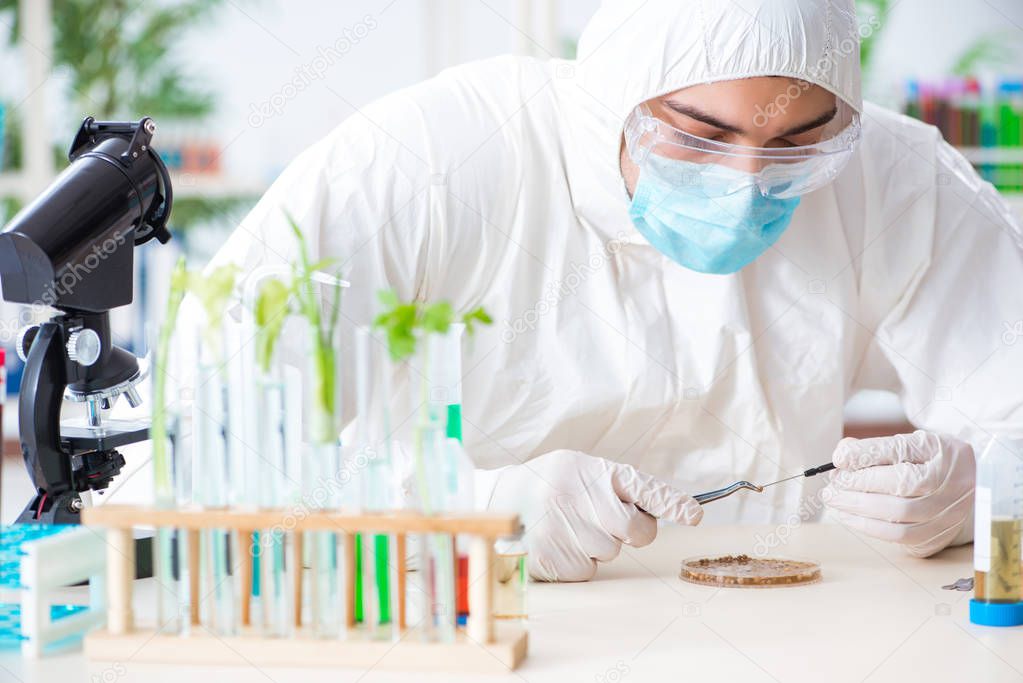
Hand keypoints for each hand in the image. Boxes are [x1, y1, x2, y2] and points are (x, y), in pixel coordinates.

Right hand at [484, 450, 702, 581]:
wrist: (495, 504)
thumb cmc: (547, 485)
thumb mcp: (579, 470)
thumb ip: (616, 486)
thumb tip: (659, 510)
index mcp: (591, 472)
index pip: (643, 486)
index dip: (671, 502)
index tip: (694, 515)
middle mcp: (580, 499)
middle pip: (635, 530)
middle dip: (631, 531)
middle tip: (605, 521)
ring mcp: (567, 531)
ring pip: (610, 552)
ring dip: (596, 545)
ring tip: (567, 526)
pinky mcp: (555, 560)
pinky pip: (587, 570)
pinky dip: (576, 561)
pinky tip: (556, 542)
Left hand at [823, 431, 974, 556]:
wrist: (972, 487)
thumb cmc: (932, 461)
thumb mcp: (912, 443)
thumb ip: (877, 447)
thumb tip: (842, 456)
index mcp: (942, 452)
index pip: (901, 450)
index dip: (867, 455)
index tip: (838, 459)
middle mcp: (950, 483)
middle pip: (900, 486)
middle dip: (857, 486)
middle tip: (830, 486)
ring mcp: (948, 513)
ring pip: (898, 517)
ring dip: (858, 510)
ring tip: (834, 501)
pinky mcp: (939, 535)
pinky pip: (901, 538)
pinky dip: (870, 528)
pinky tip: (850, 517)